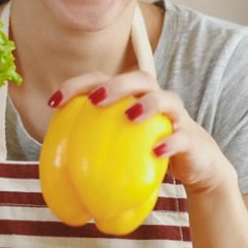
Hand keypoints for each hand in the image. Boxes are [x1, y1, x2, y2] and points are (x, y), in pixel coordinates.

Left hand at [50, 70, 235, 194]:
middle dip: (115, 85)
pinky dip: (171, 142)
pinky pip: (183, 137)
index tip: (54, 102)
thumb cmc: (146, 150)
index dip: (77, 84)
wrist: (194, 163)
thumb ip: (93, 146)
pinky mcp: (191, 138)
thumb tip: (53, 169)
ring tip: (131, 115)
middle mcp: (154, 98)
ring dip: (149, 103)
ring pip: (166, 98)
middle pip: (138, 78)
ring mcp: (176, 116)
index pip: (102, 79)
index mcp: (132, 96)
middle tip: (95, 100)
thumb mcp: (118, 146)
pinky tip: (156, 152)